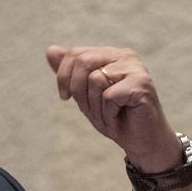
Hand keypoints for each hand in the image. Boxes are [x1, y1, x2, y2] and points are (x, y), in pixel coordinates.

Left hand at [46, 45, 180, 173]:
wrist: (140, 140)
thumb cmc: (113, 117)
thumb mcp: (84, 95)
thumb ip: (69, 73)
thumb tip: (50, 50)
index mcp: (110, 55)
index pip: (75, 54)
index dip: (63, 78)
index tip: (65, 97)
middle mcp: (124, 56)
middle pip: (83, 62)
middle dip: (79, 92)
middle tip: (91, 109)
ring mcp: (135, 68)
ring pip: (95, 79)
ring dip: (95, 106)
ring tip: (109, 114)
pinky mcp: (142, 83)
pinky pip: (109, 95)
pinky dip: (108, 112)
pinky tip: (120, 116)